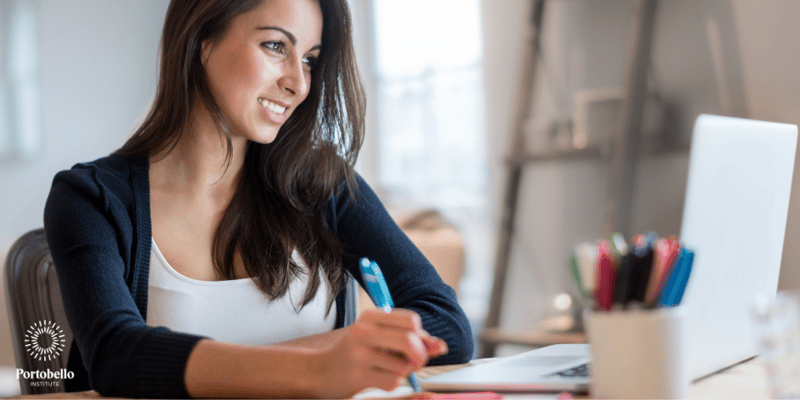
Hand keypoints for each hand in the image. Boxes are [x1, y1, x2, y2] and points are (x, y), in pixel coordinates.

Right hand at [314, 309, 447, 397]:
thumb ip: (407, 338)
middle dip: (421, 355)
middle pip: (410, 341)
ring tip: (389, 369)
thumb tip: (440, 346)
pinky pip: (393, 381)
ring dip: (404, 372)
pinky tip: (379, 378)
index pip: (411, 321)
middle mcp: (364, 333)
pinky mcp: (358, 376)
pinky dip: (393, 382)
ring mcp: (360, 355)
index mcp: (370, 317)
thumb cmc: (354, 352)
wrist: (319, 371)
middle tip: (416, 362)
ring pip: (403, 365)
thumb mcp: (376, 336)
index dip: (422, 336)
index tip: (418, 345)